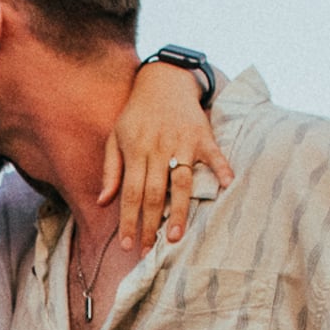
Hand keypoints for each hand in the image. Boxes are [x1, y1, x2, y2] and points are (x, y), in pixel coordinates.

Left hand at [104, 60, 236, 246]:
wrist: (164, 80)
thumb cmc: (136, 114)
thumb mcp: (115, 138)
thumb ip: (111, 171)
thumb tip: (102, 202)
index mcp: (135, 152)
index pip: (130, 193)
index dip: (129, 220)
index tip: (128, 245)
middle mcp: (158, 149)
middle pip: (154, 193)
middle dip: (151, 224)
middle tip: (150, 250)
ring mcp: (182, 142)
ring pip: (181, 181)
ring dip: (179, 210)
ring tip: (175, 236)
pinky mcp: (202, 135)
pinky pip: (213, 154)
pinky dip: (221, 168)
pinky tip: (227, 185)